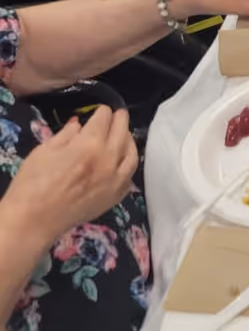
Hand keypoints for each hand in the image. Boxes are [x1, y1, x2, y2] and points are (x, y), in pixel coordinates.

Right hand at [4, 108, 138, 249]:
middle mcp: (108, 160)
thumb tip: (79, 124)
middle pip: (122, 133)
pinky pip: (129, 176)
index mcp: (89, 144)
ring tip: (124, 135)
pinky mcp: (115, 197)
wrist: (35, 220)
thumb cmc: (33, 183)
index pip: (103, 120)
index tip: (102, 110)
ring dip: (129, 140)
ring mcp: (115, 180)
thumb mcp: (45, 151)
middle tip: (119, 114)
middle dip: (120, 120)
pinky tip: (123, 161)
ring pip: (132, 154)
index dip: (103, 112)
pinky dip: (128, 164)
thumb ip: (66, 134)